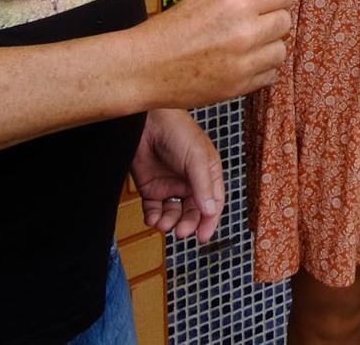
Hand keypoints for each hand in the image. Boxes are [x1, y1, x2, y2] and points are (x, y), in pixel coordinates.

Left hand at [132, 109, 223, 242]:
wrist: (145, 122)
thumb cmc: (177, 131)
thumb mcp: (196, 157)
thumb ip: (203, 185)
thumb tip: (210, 211)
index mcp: (207, 173)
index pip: (214, 202)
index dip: (210, 220)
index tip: (203, 236)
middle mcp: (190, 182)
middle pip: (193, 212)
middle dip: (188, 224)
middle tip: (182, 232)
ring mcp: (170, 185)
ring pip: (174, 214)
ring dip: (170, 223)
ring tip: (163, 224)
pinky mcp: (151, 188)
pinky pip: (155, 210)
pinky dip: (154, 218)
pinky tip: (152, 219)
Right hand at [140, 0, 292, 108]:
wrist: (144, 69)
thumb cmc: (167, 31)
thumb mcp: (202, 0)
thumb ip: (236, 0)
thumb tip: (260, 1)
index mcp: (235, 4)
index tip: (272, 0)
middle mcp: (245, 33)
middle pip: (285, 22)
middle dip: (274, 20)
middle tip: (260, 23)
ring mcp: (244, 64)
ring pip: (281, 51)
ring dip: (270, 47)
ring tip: (251, 46)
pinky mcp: (240, 88)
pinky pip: (270, 75)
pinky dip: (263, 69)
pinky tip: (246, 64)